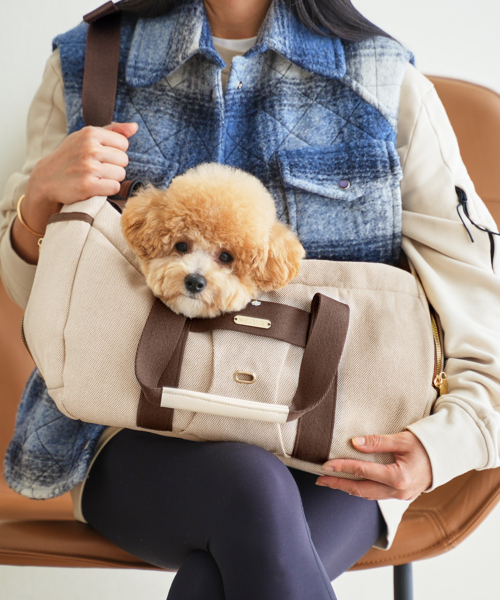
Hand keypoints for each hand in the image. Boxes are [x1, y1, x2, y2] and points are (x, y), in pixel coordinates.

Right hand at [25, 121, 137, 209]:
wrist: (46, 178)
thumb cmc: (71, 156)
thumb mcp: (86, 137)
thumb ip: (112, 131)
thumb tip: (135, 127)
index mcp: (90, 133)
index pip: (123, 144)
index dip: (115, 152)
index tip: (102, 156)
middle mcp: (89, 149)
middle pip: (124, 160)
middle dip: (115, 166)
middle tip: (99, 169)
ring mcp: (88, 168)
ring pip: (121, 174)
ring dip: (112, 179)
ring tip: (97, 177)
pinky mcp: (87, 186)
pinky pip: (114, 187)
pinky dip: (108, 189)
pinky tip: (97, 187)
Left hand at [316, 431, 431, 500]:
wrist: (447, 456)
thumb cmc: (426, 444)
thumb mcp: (403, 439)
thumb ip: (378, 442)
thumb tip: (354, 443)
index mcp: (398, 477)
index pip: (363, 471)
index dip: (342, 467)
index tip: (325, 465)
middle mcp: (398, 491)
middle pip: (361, 489)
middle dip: (339, 484)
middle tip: (320, 479)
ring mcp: (400, 496)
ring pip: (368, 495)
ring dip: (348, 488)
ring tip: (330, 482)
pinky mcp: (402, 496)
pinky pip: (377, 495)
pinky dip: (362, 490)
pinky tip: (351, 484)